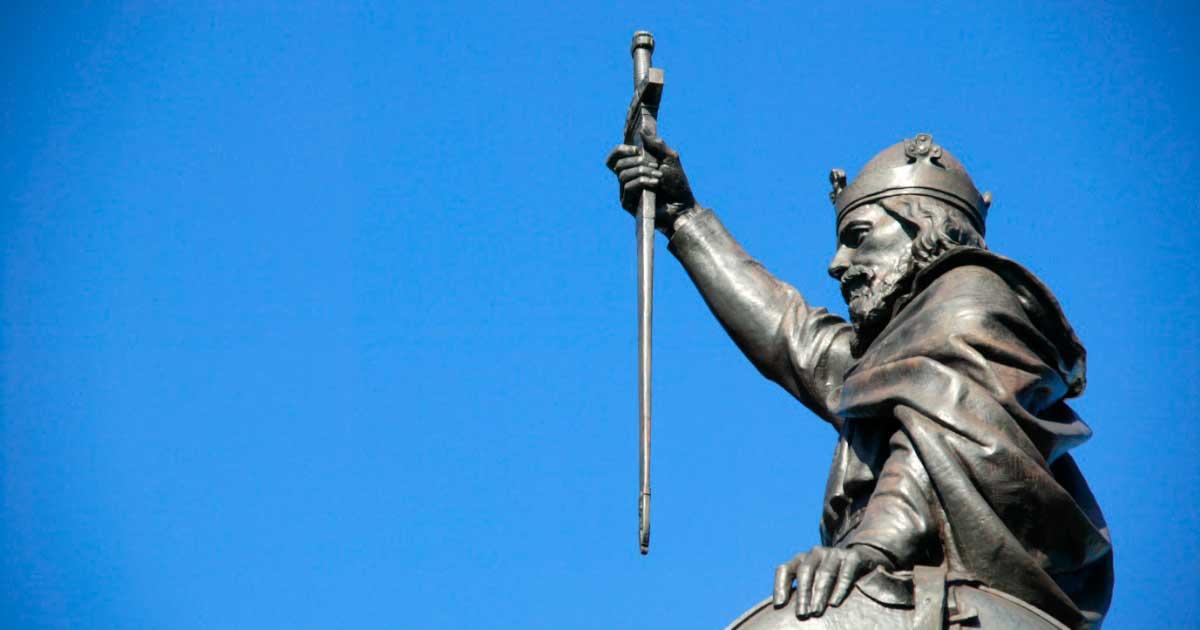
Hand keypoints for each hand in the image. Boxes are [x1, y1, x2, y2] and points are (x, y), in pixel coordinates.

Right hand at [605, 131, 695, 232]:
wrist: (683, 206)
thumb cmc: (677, 184)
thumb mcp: (670, 158)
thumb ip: (656, 144)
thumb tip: (642, 131)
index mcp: (634, 168)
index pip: (615, 157)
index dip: (620, 150)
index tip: (636, 149)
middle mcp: (628, 179)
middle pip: (617, 165)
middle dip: (636, 162)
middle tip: (654, 165)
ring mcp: (627, 192)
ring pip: (622, 175)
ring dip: (642, 172)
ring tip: (658, 176)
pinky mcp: (628, 204)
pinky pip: (627, 187)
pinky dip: (642, 182)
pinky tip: (655, 184)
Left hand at [772, 545, 891, 618]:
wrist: (863, 559)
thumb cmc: (832, 578)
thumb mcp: (814, 582)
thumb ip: (802, 592)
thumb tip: (781, 612)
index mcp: (801, 559)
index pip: (785, 570)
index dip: (780, 586)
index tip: (779, 605)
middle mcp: (816, 553)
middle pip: (805, 572)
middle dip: (802, 594)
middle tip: (801, 614)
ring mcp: (834, 553)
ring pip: (824, 573)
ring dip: (819, 593)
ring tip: (816, 612)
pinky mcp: (853, 556)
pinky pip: (845, 572)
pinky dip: (840, 588)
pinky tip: (835, 603)